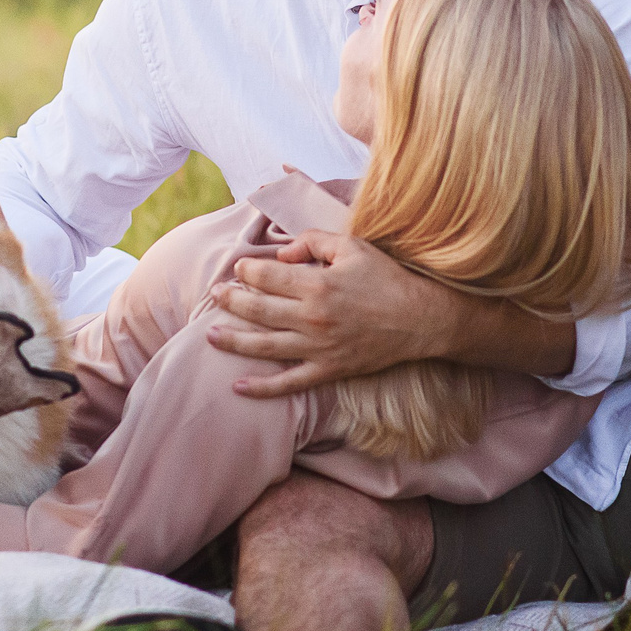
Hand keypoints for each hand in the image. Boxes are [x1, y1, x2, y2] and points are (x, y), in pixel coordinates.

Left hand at [205, 229, 460, 397]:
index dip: (246, 270)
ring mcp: (319, 348)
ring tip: (209, 336)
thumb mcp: (352, 245)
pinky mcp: (328, 370)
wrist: (421, 318)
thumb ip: (313, 242)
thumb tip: (281, 255)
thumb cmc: (386, 277)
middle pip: (258, 310)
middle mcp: (313, 318)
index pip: (266, 277)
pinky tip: (237, 387)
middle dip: (231, 301)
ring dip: (233, 342)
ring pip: (264, 347)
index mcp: (317, 285)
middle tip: (215, 294)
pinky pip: (289, 383)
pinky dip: (262, 388)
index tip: (239, 268)